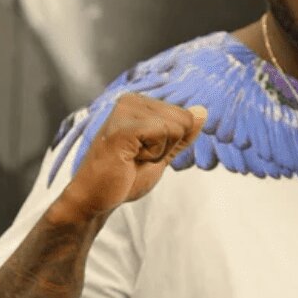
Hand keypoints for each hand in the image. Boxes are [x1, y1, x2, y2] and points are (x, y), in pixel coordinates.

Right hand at [57, 94, 205, 220]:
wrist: (95, 198)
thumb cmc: (124, 177)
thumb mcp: (162, 153)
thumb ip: (181, 134)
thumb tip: (202, 111)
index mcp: (139, 102)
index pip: (185, 116)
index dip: (172, 143)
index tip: (144, 152)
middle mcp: (131, 99)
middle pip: (184, 119)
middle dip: (167, 147)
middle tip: (138, 157)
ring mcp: (125, 110)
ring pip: (176, 126)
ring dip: (159, 151)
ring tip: (132, 158)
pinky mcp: (123, 126)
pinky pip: (163, 133)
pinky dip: (153, 153)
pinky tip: (130, 158)